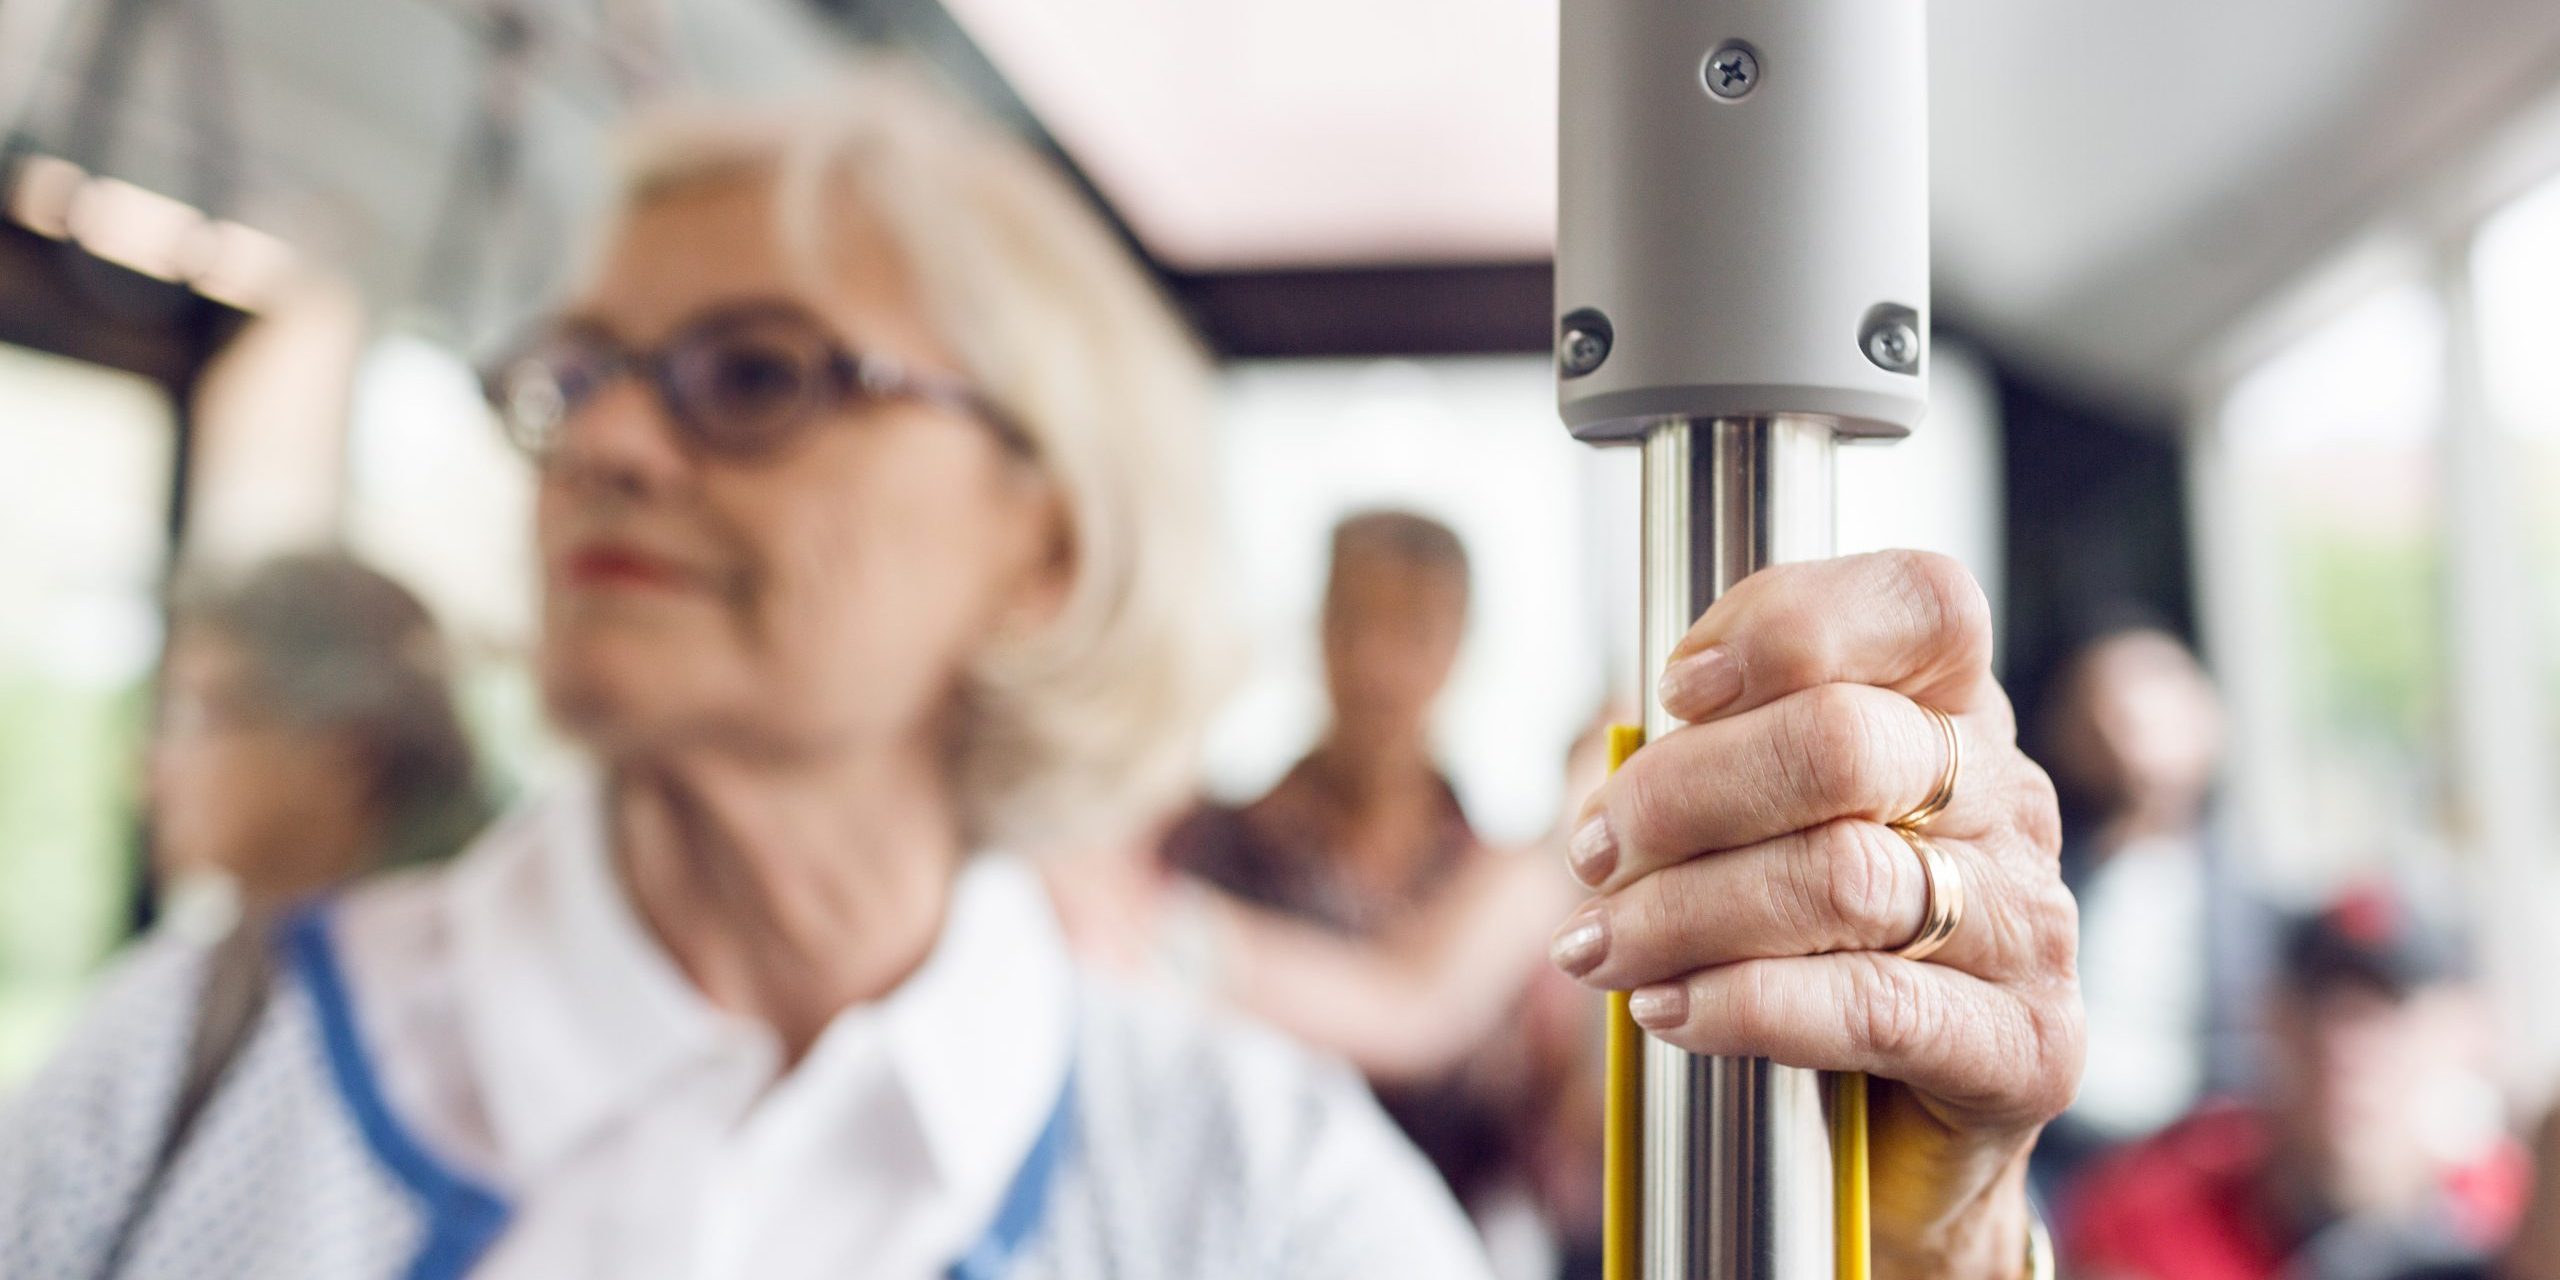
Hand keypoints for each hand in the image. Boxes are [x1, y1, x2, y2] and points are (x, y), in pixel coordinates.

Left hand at [1548, 551, 2081, 1279]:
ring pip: (1842, 877)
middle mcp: (2010, 800)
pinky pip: (1869, 1004)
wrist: (1892, 1143)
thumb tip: (1619, 757)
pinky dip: (1742, 1003)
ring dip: (1683, 910)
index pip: (1923, 602)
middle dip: (1685, 794)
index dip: (1790, 623)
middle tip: (1594, 851)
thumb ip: (1718, 762)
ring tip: (1597, 948)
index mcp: (1954, 714)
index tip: (1675, 690)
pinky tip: (1668, 1011)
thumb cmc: (1807, 953)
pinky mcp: (2027, 1045)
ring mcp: (2032, 923)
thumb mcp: (1761, 829)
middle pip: (1847, 742)